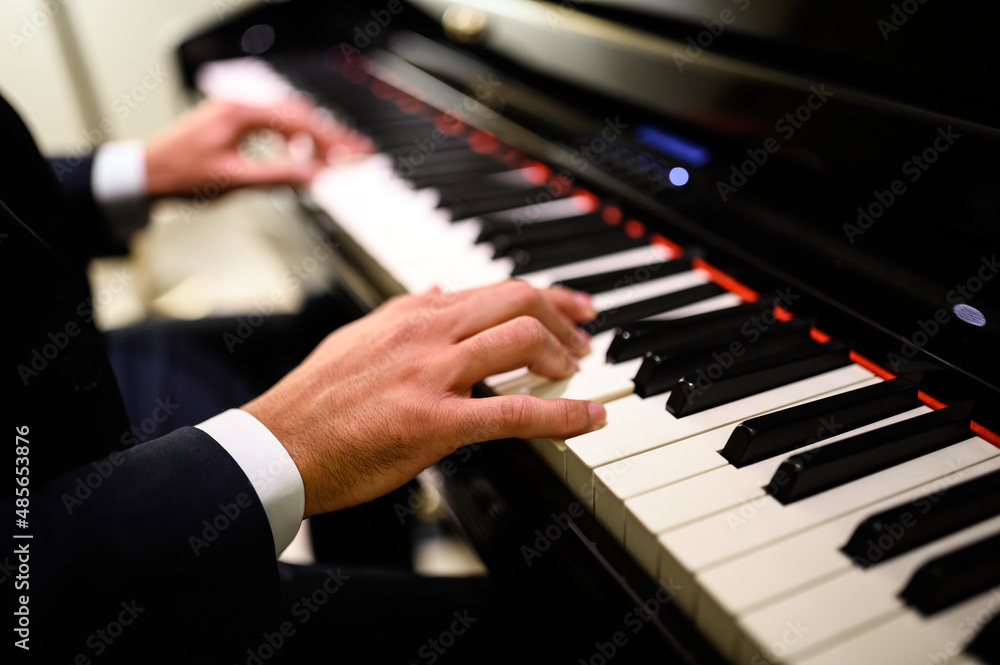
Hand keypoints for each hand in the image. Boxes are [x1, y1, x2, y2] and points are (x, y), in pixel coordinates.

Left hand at [144, 98, 372, 197]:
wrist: (147, 174)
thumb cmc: (180, 175)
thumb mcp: (235, 180)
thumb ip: (279, 176)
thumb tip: (314, 175)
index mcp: (242, 112)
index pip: (301, 123)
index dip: (333, 141)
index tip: (355, 153)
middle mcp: (241, 105)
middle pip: (299, 116)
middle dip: (330, 138)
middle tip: (355, 155)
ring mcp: (237, 111)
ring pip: (288, 119)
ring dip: (313, 139)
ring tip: (333, 159)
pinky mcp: (233, 122)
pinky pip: (273, 124)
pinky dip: (293, 139)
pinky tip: (300, 154)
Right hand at [242, 280, 605, 517]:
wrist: (278, 444)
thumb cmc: (314, 399)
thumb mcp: (359, 336)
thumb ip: (404, 310)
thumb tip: (439, 289)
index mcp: (411, 313)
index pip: (494, 288)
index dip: (546, 294)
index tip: (573, 305)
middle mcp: (427, 331)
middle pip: (517, 301)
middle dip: (564, 317)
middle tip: (585, 339)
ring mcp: (433, 374)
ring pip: (521, 340)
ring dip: (563, 355)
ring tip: (578, 373)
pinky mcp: (435, 421)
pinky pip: (513, 411)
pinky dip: (562, 414)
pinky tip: (588, 418)